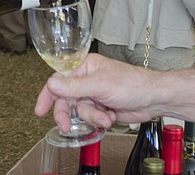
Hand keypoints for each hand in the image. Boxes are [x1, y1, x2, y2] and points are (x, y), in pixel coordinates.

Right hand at [34, 53, 160, 130]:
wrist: (153, 99)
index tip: (40, 110)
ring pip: (80, 111)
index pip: (59, 80)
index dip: (48, 95)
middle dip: (69, 114)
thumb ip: (74, 87)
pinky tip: (110, 116)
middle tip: (66, 126)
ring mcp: (94, 95)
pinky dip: (100, 120)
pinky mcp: (101, 108)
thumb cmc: (133, 84)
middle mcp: (87, 80)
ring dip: (92, 117)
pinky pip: (91, 118)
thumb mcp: (100, 85)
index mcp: (85, 67)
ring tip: (106, 116)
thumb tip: (52, 84)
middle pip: (67, 100)